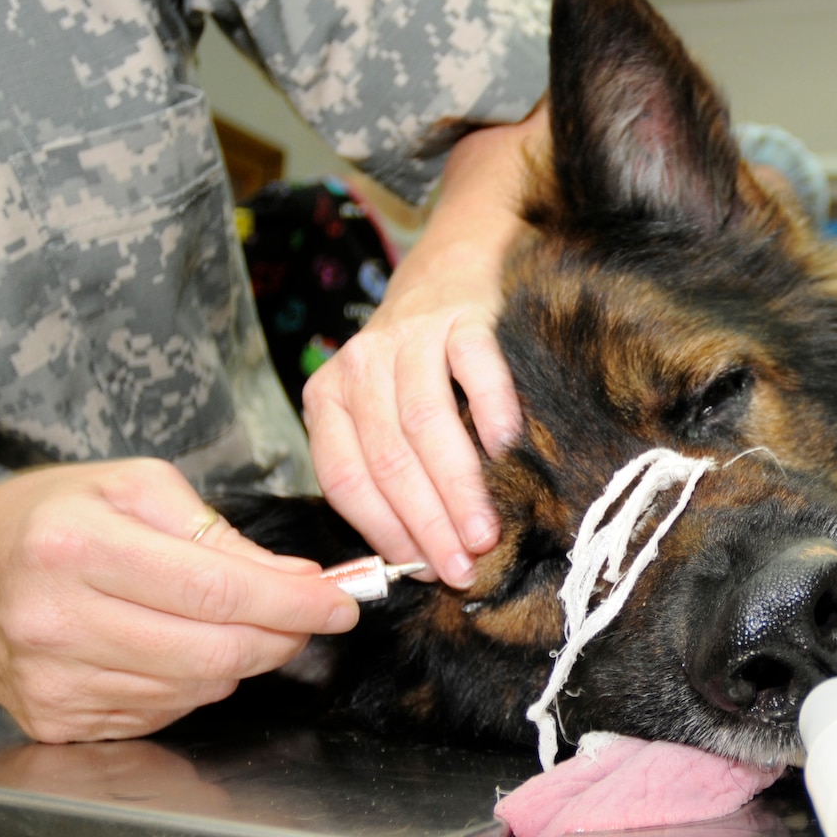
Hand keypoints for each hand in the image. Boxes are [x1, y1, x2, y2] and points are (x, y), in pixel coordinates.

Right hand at [0, 459, 356, 742]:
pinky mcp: (57, 720)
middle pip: (215, 652)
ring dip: (238, 661)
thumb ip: (218, 534)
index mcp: (77, 546)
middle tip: (305, 616)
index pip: (217, 589)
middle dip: (281, 636)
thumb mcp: (129, 487)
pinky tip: (173, 649)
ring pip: (196, 689)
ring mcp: (55, 681)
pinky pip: (162, 713)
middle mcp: (59, 620)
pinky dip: (192, 684)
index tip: (339, 603)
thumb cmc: (43, 521)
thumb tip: (296, 577)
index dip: (293, 602)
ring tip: (227, 623)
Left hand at [302, 103, 548, 587]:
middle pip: (387, 459)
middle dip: (426, 524)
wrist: (454, 263)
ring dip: (457, 488)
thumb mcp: (383, 410)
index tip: (423, 573)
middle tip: (462, 570)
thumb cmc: (421, 362)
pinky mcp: (460, 316)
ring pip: (425, 426)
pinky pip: (474, 369)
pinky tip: (507, 448)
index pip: (346, 479)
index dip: (383, 531)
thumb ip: (390, 471)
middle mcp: (359, 367)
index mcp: (328, 399)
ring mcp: (408, 338)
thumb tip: (426, 559)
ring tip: (485, 534)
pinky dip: (491, 410)